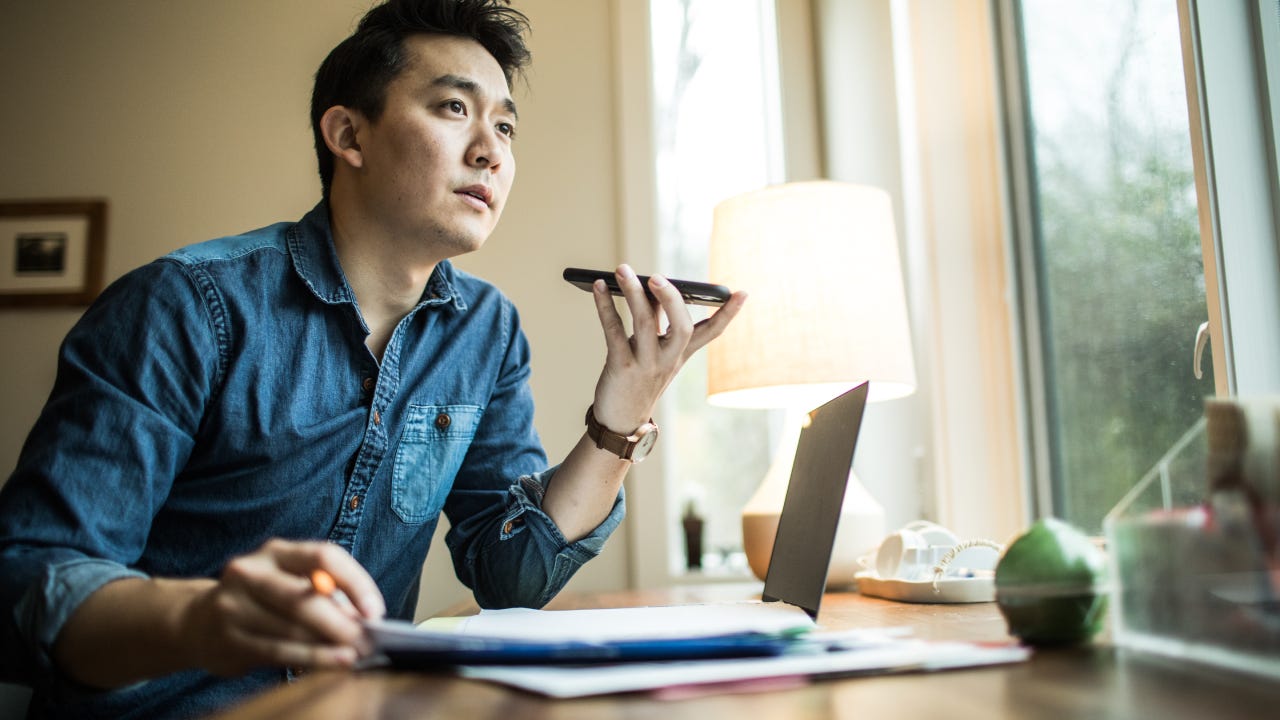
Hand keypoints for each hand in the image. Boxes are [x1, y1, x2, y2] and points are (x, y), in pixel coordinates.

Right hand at [182, 539, 385, 675]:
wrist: (197, 621)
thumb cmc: (262, 600)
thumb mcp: (289, 582)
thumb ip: (324, 592)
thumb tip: (364, 618)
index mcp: (275, 552)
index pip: (323, 557)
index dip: (354, 583)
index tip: (374, 610)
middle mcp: (250, 572)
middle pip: (304, 597)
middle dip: (341, 622)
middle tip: (367, 640)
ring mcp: (234, 606)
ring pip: (291, 628)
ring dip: (329, 645)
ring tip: (355, 654)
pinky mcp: (228, 639)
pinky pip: (277, 651)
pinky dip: (311, 658)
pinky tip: (333, 663)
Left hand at [589, 264, 745, 431]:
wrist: (620, 421)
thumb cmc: (636, 379)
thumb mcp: (653, 351)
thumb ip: (655, 320)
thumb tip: (647, 286)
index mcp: (680, 354)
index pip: (712, 333)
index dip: (728, 314)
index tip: (742, 292)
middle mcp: (668, 360)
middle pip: (682, 327)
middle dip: (671, 299)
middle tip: (656, 276)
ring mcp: (646, 365)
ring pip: (644, 324)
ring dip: (633, 293)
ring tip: (622, 270)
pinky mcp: (621, 367)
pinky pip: (614, 331)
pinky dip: (606, 306)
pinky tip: (598, 287)